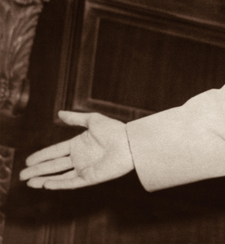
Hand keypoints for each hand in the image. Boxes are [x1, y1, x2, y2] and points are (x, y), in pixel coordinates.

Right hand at [20, 111, 134, 188]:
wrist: (129, 142)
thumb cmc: (115, 130)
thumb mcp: (93, 120)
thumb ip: (76, 119)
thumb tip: (60, 113)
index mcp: (78, 144)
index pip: (55, 151)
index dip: (41, 156)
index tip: (28, 160)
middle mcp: (79, 157)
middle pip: (53, 165)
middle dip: (37, 170)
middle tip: (22, 175)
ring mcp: (84, 168)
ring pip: (59, 176)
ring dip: (43, 179)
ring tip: (29, 182)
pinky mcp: (90, 178)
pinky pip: (71, 182)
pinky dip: (58, 184)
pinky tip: (45, 184)